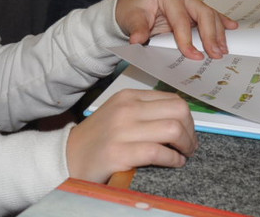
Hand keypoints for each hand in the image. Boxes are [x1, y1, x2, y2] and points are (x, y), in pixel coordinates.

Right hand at [66, 89, 196, 182]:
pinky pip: (159, 152)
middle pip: (178, 111)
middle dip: (190, 131)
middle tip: (189, 146)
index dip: (188, 118)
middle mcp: (126, 109)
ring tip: (183, 155)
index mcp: (128, 96)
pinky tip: (173, 162)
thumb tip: (180, 117)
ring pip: (172, 129)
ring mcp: (122, 130)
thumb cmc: (99, 137)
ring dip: (185, 146)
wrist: (69, 156)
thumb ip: (145, 110)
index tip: (188, 132)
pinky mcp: (119, 153)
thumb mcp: (120, 113)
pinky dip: (173, 159)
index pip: (172, 99)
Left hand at [115, 0, 236, 59]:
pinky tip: (232, 28)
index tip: (193, 55)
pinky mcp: (194, 9)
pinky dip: (222, 22)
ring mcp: (191, 1)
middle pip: (203, 14)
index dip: (187, 39)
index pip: (181, 20)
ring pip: (210, 15)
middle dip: (210, 35)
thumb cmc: (134, 12)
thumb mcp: (131, 19)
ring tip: (223, 50)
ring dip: (219, 33)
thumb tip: (137, 40)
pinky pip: (212, 14)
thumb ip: (136, 29)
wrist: (133, 9)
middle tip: (215, 54)